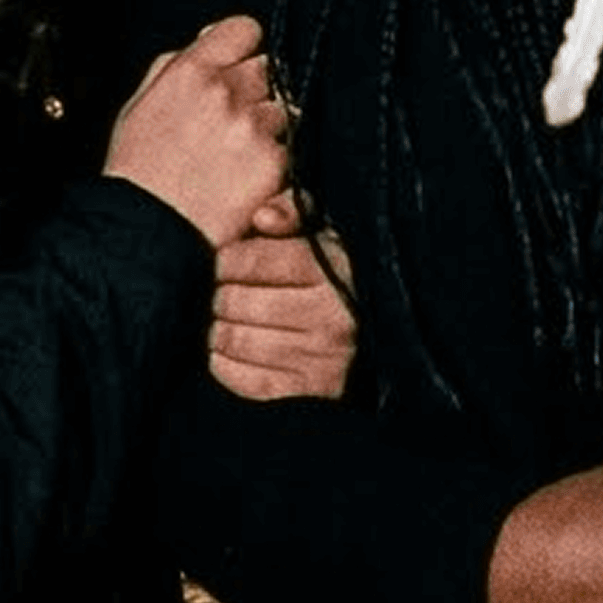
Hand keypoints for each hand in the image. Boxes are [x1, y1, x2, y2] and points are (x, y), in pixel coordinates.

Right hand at [103, 14, 286, 250]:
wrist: (145, 236)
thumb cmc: (138, 172)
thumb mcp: (140, 104)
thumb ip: (175, 64)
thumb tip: (210, 36)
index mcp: (191, 71)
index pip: (245, 29)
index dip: (241, 50)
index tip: (234, 70)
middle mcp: (227, 92)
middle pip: (269, 68)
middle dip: (255, 90)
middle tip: (233, 123)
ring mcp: (254, 127)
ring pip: (285, 108)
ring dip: (269, 127)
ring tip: (237, 157)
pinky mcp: (275, 164)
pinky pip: (292, 148)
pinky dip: (278, 163)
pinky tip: (248, 180)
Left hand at [207, 193, 356, 399]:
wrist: (383, 339)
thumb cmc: (339, 274)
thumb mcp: (326, 230)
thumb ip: (295, 210)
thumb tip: (261, 218)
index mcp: (334, 269)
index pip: (252, 260)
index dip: (229, 260)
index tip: (228, 263)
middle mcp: (333, 316)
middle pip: (237, 302)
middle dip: (222, 295)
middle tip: (224, 294)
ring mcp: (324, 359)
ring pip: (236, 341)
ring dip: (219, 330)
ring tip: (224, 321)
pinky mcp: (313, 392)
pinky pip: (246, 381)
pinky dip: (225, 365)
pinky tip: (228, 351)